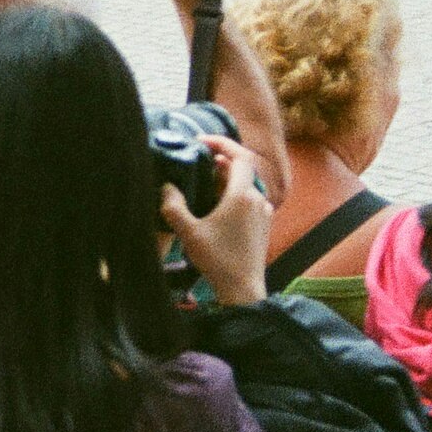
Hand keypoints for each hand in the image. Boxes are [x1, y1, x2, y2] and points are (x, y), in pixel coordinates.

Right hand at [162, 137, 274, 304]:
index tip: (202, 141)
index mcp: (242, 195)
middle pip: (241, 168)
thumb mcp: (188, 232)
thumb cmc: (217, 260)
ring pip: (246, 184)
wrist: (243, 289)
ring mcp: (263, 212)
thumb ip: (173, 206)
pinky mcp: (264, 224)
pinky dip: (234, 194)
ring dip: (226, 179)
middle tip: (197, 162)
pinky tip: (217, 206)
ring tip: (204, 184)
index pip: (240, 155)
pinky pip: (250, 199)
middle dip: (219, 161)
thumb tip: (166, 186)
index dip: (222, 143)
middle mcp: (257, 199)